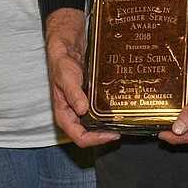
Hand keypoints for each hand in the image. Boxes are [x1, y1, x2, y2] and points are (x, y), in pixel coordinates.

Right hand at [45, 8, 119, 147]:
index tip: (112, 134)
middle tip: (122, 129)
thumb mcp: (66, 77)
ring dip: (109, 125)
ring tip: (124, 120)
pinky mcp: (91, 99)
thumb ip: (73, 93)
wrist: (68, 48)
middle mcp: (74, 114)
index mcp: (65, 114)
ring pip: (96, 125)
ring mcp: (83, 108)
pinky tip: (121, 109)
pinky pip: (100, 112)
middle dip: (105, 135)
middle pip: (90, 134)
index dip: (96, 140)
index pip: (79, 137)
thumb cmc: (62, 62)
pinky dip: (110, 113)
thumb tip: (82, 110)